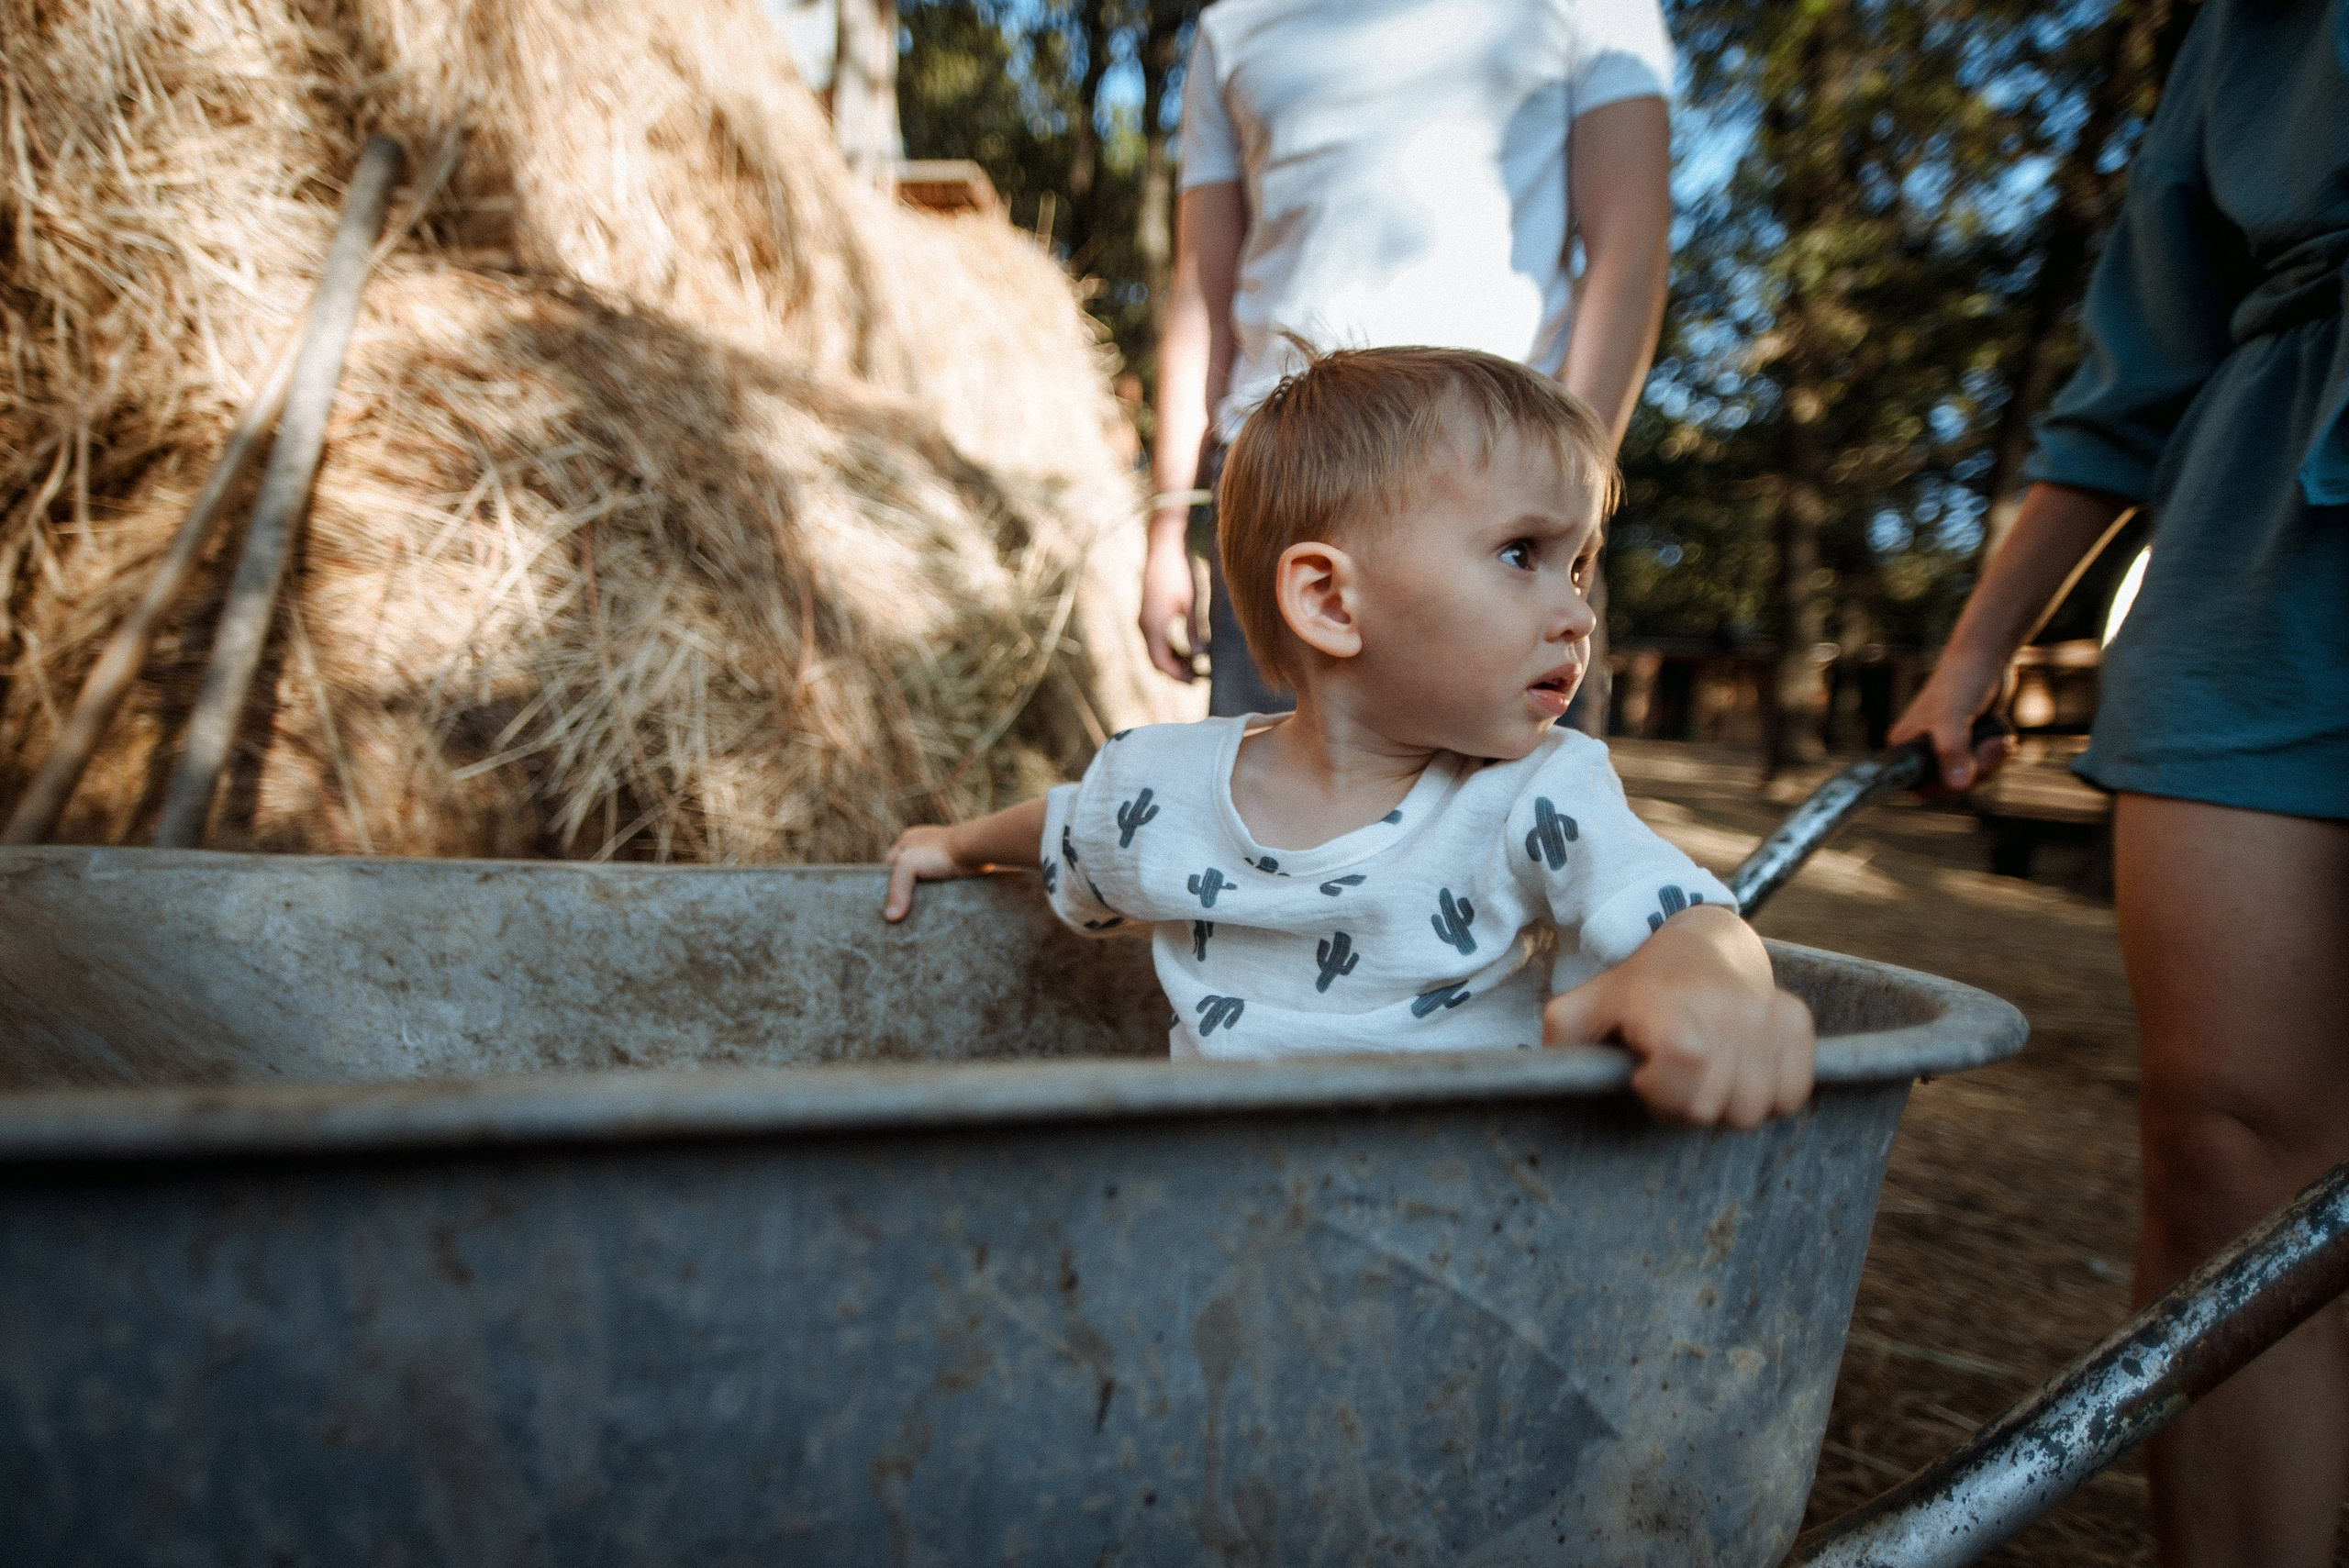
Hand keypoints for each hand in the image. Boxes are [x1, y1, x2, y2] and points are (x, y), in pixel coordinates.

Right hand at [883, 825, 972, 921]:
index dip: (886, 883)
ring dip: (924, 895)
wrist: (975, 850)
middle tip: (902, 911)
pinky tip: (936, 907)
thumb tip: (891, 917)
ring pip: (925, 882)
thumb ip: (896, 889)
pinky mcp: (956, 869)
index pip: (889, 866)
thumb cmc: (940, 852)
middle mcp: (923, 847)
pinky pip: (942, 885)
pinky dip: (939, 895)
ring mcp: (940, 857)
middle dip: (906, 891)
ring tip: (918, 914)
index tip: (887, 902)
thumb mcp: (907, 866)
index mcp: (908, 840)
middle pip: (908, 875)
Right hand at [1139, 523, 1200, 681]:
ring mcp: (1145, 619)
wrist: (1163, 547)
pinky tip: (1188, 648)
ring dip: (1174, 659)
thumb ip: (1192, 632)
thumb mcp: (1190, 604)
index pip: (1162, 663)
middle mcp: (1144, 625)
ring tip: (1197, 665)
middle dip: (1177, 671)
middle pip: (1157, 660)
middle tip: (1199, 678)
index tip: (1198, 680)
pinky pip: (1157, 638)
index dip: (1179, 675)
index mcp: (1153, 626)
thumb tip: (1198, 655)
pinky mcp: (1149, 613)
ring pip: (1157, 650)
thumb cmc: (1179, 573)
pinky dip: (1170, 647)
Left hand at [1543, 906, 1814, 1128]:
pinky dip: (1771, 1091)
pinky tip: (1742, 1066)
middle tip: (1677, 1072)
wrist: (1699, 943)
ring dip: (1731, 1100)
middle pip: (1719, 1112)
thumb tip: (1551, 1076)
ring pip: (1758, 1110)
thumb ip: (1564, 1040)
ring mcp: (1769, 1018)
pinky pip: (1794, 1094)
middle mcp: (1732, 1016)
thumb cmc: (1637, 985)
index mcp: (1676, 1018)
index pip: (1681, 1097)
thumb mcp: (1585, 1005)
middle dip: (1692, 1103)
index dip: (1661, 1095)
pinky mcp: (1798, 1022)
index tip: (1648, 1074)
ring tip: (1708, 1070)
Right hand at [1889, 652, 2017, 792]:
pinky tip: (2002, 741)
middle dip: (1977, 770)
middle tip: (1993, 747)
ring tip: (2001, 741)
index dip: (1943, 786)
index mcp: (1905, 745)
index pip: (1917, 786)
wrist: (1986, 659)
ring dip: (1991, 763)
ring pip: (1968, 779)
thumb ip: (1952, 749)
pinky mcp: (1966, 746)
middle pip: (1948, 786)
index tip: (1965, 772)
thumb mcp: (1953, 716)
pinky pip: (1980, 769)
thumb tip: (1958, 785)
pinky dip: (1995, 759)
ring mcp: (1945, 749)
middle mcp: (1921, 750)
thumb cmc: (1961, 681)